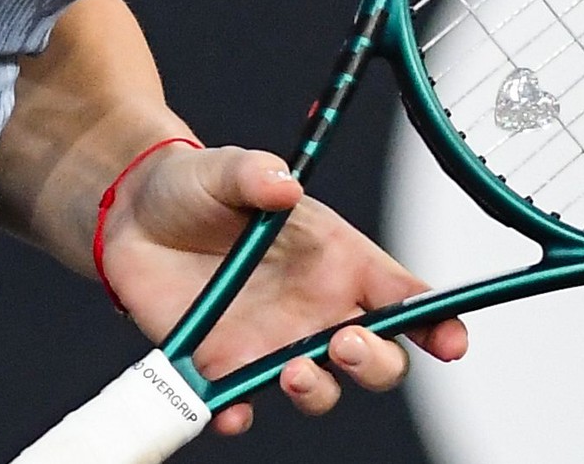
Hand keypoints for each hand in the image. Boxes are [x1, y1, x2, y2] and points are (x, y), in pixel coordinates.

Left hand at [97, 144, 469, 436]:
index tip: (451, 340)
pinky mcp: (224, 368)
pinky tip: (232, 407)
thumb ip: (255, 173)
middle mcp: (315, 310)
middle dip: (377, 363)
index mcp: (336, 259)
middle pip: (377, 357)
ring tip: (289, 370)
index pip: (403, 296)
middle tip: (346, 344)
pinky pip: (243, 407)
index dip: (437, 321)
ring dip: (316, 391)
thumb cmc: (197, 189)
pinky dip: (241, 414)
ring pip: (320, 390)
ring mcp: (273, 344)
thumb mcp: (225, 168)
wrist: (133, 216)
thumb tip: (282, 181)